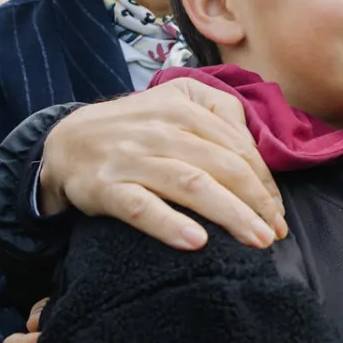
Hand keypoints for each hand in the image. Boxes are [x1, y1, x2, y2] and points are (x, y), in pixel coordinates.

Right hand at [37, 78, 285, 250]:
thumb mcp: (173, 99)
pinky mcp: (106, 188)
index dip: (263, 180)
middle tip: (275, 232)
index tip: (277, 211)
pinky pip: (141, 208)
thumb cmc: (132, 128)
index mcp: (180, 104)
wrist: (65, 143)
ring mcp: (131, 158)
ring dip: (231, 214)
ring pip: (191, 184)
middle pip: (222, 165)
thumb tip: (256, 147)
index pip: (236, 145)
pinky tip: (197, 242)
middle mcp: (158, 128)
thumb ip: (217, 111)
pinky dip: (170, 224)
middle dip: (257, 201)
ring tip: (257, 240)